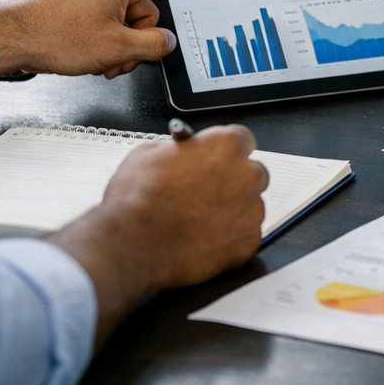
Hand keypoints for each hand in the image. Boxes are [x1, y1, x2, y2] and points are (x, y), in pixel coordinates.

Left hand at [0, 0, 222, 78]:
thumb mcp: (115, 47)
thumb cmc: (52, 35)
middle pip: (145, 10)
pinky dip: (104, 39)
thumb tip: (165, 42)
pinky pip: (104, 19)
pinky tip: (90, 56)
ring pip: (124, 19)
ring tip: (100, 62)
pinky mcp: (75, 0)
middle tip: (121, 59)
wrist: (8, 38)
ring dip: (119, 45)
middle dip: (138, 39)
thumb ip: (152, 45)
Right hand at [50, 123, 268, 345]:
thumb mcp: (148, 153)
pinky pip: (245, 236)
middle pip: (252, 174)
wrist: (132, 245)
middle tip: (206, 194)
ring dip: (231, 212)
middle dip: (234, 182)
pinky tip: (203, 240)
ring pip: (249, 207)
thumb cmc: (137, 199)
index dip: (225, 152)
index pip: (242, 140)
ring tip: (198, 222)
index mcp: (226, 145)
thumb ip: (178, 149)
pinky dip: (229, 240)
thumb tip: (183, 151)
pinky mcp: (248, 242)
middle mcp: (246, 175)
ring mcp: (251, 210)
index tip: (217, 161)